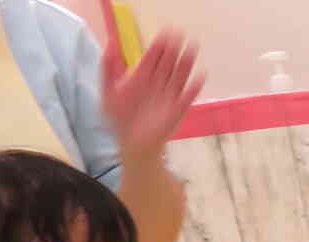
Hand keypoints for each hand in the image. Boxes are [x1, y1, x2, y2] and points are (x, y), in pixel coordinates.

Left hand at [101, 28, 203, 161]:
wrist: (133, 143)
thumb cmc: (120, 118)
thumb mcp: (107, 89)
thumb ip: (108, 66)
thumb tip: (111, 42)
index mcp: (141, 77)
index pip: (152, 57)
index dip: (158, 45)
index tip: (165, 33)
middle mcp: (157, 83)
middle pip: (167, 63)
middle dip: (174, 49)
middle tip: (180, 35)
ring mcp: (168, 96)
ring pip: (179, 75)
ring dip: (186, 62)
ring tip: (192, 48)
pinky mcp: (178, 109)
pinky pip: (188, 96)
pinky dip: (194, 87)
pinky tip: (201, 76)